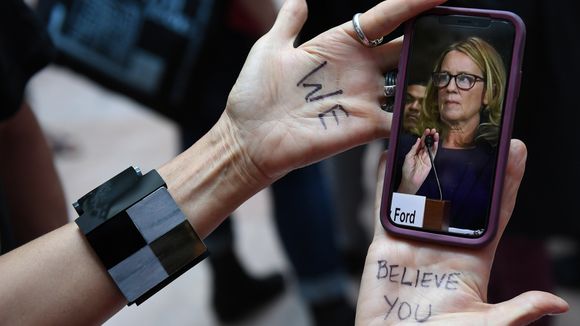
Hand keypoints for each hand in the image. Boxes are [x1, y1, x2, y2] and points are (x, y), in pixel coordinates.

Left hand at [220, 0, 445, 183]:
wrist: (248, 139)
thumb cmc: (253, 94)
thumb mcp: (270, 48)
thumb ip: (289, 23)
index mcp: (339, 45)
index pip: (385, 18)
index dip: (412, 4)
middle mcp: (358, 69)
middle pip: (404, 49)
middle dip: (431, 39)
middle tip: (461, 31)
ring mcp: (364, 98)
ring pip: (409, 83)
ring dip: (431, 75)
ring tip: (461, 66)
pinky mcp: (364, 127)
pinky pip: (399, 120)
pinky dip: (419, 115)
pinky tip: (442, 108)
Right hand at [356, 140, 568, 324]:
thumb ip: (515, 312)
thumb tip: (556, 303)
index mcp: (474, 259)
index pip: (496, 212)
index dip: (507, 182)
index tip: (517, 150)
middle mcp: (446, 243)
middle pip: (461, 194)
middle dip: (470, 162)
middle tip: (476, 130)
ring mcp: (415, 239)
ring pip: (422, 193)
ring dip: (427, 165)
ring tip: (433, 133)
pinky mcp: (386, 243)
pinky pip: (386, 206)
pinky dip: (386, 181)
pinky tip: (389, 157)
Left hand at [398, 128, 438, 193]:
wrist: (410, 179)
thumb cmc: (407, 169)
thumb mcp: (408, 156)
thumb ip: (414, 148)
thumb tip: (418, 140)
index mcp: (416, 152)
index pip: (421, 142)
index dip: (424, 136)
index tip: (427, 130)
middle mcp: (422, 153)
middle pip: (427, 143)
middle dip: (430, 136)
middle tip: (432, 130)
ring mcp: (426, 157)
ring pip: (431, 147)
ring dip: (434, 140)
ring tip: (436, 134)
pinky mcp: (430, 161)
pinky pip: (433, 153)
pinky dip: (435, 147)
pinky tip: (436, 142)